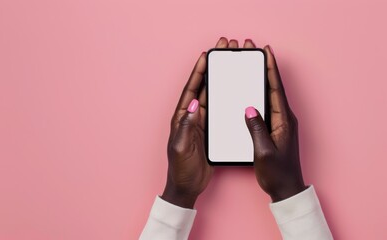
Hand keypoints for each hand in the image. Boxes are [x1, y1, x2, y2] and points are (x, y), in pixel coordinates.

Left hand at [161, 38, 229, 207]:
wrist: (187, 185)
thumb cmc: (181, 168)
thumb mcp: (182, 147)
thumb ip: (187, 126)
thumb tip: (195, 104)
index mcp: (181, 117)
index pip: (191, 89)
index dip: (198, 71)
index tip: (206, 54)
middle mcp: (191, 116)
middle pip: (202, 87)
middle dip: (211, 68)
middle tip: (221, 52)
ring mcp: (201, 122)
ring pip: (211, 95)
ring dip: (219, 80)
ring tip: (229, 65)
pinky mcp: (210, 130)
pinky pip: (218, 110)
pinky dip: (225, 98)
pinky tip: (234, 91)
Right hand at [244, 44, 306, 201]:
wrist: (286, 189)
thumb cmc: (277, 173)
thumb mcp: (263, 151)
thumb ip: (256, 128)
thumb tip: (249, 108)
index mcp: (284, 121)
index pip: (276, 89)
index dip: (271, 70)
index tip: (266, 52)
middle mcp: (285, 119)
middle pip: (275, 88)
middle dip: (266, 69)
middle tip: (257, 53)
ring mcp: (281, 124)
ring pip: (271, 96)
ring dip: (263, 81)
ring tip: (253, 68)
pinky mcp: (276, 129)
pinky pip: (267, 107)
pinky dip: (260, 96)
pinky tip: (251, 94)